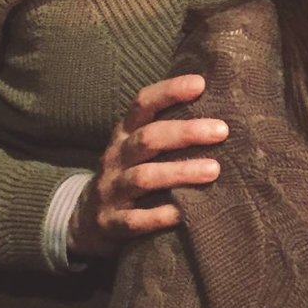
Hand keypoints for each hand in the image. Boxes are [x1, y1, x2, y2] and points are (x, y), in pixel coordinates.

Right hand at [68, 74, 226, 259]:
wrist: (85, 220)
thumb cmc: (129, 174)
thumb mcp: (138, 147)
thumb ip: (167, 130)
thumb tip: (219, 109)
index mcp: (124, 133)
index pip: (143, 104)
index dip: (169, 91)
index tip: (200, 84)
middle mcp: (116, 157)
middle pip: (148, 139)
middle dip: (185, 133)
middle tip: (221, 131)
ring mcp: (111, 190)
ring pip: (144, 177)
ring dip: (180, 172)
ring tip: (214, 170)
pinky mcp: (111, 223)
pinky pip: (135, 220)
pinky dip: (160, 216)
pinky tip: (185, 213)